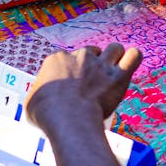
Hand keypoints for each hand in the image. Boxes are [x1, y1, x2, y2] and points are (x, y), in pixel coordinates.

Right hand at [26, 44, 141, 129]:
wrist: (67, 117)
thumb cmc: (46, 113)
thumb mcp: (32, 103)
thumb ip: (40, 95)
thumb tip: (40, 101)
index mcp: (57, 59)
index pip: (67, 58)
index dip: (71, 72)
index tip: (71, 88)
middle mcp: (80, 56)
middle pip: (91, 51)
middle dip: (93, 64)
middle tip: (93, 84)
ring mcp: (100, 64)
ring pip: (114, 48)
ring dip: (115, 58)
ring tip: (112, 74)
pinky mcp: (118, 75)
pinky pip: (134, 56)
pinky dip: (133, 59)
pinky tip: (129, 67)